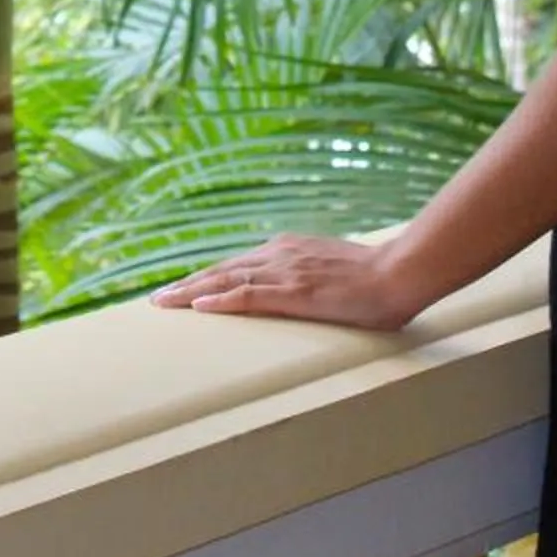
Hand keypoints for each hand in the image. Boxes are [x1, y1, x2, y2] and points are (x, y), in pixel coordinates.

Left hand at [149, 234, 428, 331]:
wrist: (399, 272)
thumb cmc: (374, 278)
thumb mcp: (333, 273)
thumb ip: (311, 277)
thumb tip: (302, 293)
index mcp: (289, 249)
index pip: (237, 265)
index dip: (207, 277)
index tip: (183, 289)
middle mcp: (281, 254)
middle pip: (222, 269)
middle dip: (188, 284)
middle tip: (158, 299)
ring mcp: (286, 271)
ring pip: (226, 279)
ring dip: (191, 292)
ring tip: (164, 304)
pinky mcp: (294, 291)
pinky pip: (248, 295)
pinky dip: (220, 299)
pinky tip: (198, 307)